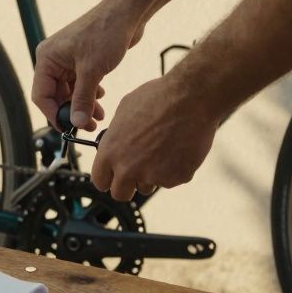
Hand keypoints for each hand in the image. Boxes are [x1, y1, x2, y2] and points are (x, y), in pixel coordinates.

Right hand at [32, 4, 143, 129]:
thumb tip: (76, 123)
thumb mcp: (92, 71)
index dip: (53, 114)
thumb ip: (82, 99)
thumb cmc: (105, 32)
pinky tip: (101, 99)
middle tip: (87, 126)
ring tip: (98, 117)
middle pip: (55, 95)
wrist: (126, 12)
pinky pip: (81, 83)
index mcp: (47, 58)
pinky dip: (89, 94)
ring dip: (83, 105)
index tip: (68, 129)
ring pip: (70, 91)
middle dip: (71, 112)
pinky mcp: (83, 59)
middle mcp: (54, 59)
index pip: (41, 95)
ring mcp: (69, 59)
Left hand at [90, 75, 221, 201]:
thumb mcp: (124, 111)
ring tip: (162, 149)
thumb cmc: (158, 98)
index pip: (100, 180)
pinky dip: (174, 169)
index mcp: (111, 152)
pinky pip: (171, 180)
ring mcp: (153, 176)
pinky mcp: (175, 178)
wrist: (191, 98)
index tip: (113, 177)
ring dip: (152, 175)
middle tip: (137, 171)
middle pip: (120, 194)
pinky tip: (178, 147)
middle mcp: (128, 168)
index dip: (107, 178)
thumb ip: (116, 136)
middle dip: (127, 185)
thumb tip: (115, 144)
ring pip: (147, 186)